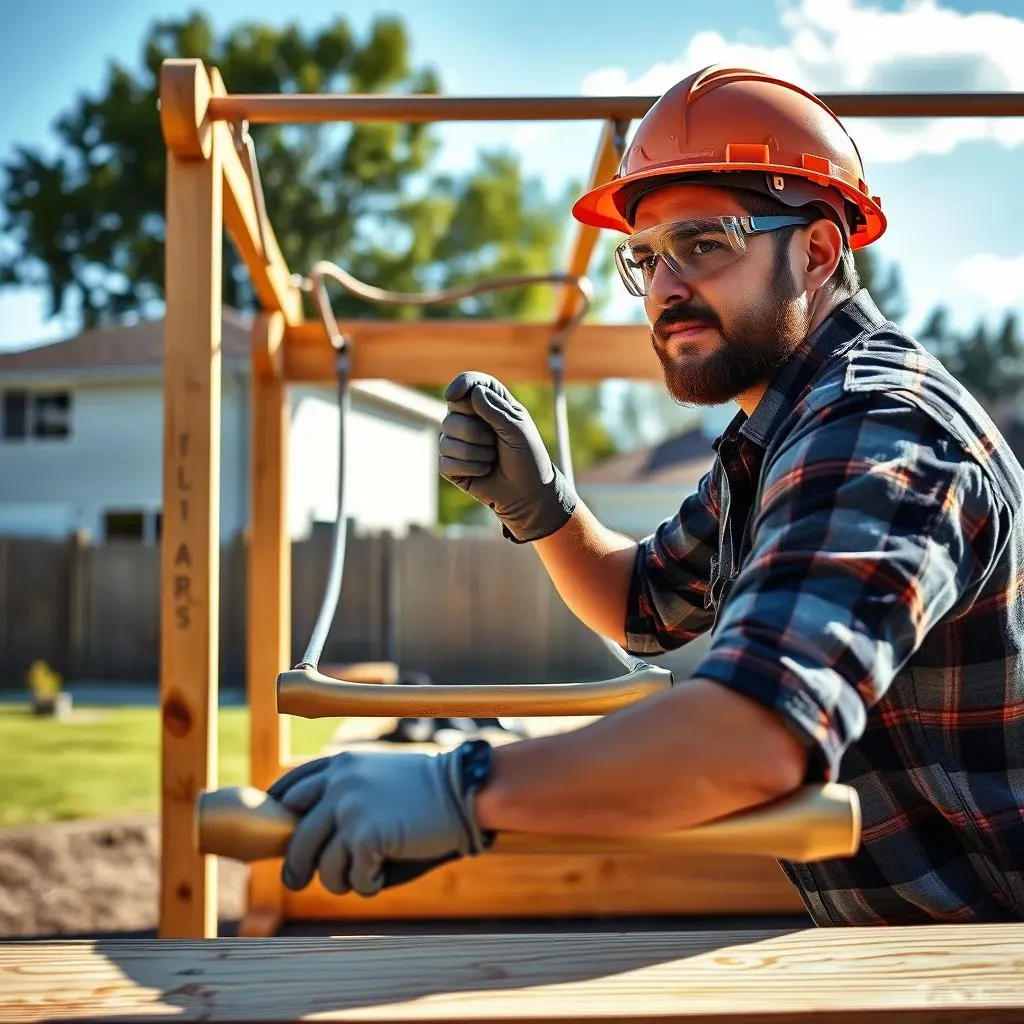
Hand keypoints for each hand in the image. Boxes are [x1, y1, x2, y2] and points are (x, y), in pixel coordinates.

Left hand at [266, 743, 491, 897]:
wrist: (462, 790)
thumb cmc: (423, 792)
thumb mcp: (375, 779)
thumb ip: (341, 800)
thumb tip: (303, 846)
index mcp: (339, 764)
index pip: (288, 789)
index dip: (276, 815)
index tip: (278, 836)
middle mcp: (338, 782)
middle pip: (295, 835)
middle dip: (295, 865)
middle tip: (298, 880)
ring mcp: (350, 808)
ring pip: (322, 865)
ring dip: (341, 880)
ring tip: (362, 876)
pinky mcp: (366, 835)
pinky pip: (353, 878)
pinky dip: (367, 884)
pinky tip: (383, 874)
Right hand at [439, 370, 577, 542]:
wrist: (528, 492)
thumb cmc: (528, 458)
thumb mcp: (518, 430)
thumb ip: (496, 411)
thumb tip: (473, 393)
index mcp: (490, 404)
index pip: (470, 384)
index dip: (460, 385)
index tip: (453, 395)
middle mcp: (471, 420)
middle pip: (452, 414)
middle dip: (475, 432)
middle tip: (495, 442)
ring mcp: (459, 442)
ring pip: (447, 440)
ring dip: (476, 454)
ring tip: (493, 459)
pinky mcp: (452, 465)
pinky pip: (446, 462)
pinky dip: (469, 469)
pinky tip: (483, 471)